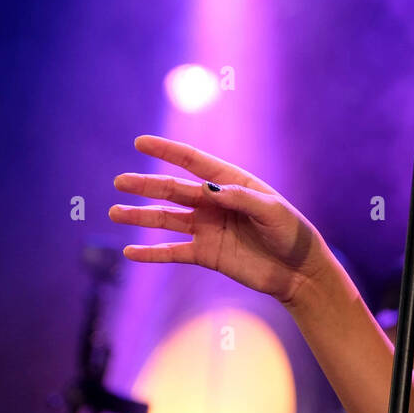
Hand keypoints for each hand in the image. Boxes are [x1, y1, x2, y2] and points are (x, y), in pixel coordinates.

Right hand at [109, 135, 336, 309]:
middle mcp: (215, 203)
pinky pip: (173, 252)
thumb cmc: (292, 233)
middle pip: (174, 190)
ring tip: (115, 212)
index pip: (194, 162)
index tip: (140, 141)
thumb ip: (241, 198)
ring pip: (167, 219)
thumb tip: (207, 188)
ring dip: (141, 216)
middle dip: (146, 185)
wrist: (299, 271)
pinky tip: (130, 252)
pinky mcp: (206, 254)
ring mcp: (208, 228)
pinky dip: (152, 252)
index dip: (167, 151)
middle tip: (119, 181)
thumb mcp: (272, 211)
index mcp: (232, 183)